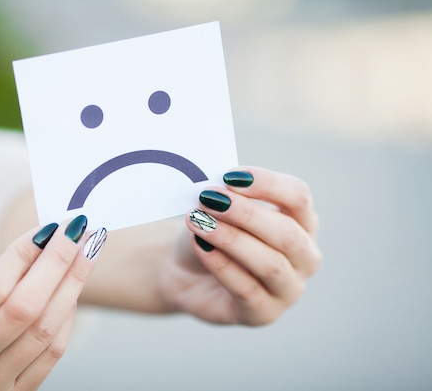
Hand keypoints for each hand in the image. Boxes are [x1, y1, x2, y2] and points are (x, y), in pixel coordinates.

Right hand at [0, 216, 106, 390]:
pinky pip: (53, 352)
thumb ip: (0, 274)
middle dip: (57, 264)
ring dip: (71, 286)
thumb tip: (51, 242)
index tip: (51, 228)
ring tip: (85, 254)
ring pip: (44, 331)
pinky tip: (72, 289)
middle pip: (24, 310)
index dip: (24, 254)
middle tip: (79, 232)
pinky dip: (67, 316)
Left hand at [160, 166, 321, 325]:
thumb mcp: (219, 208)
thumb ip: (226, 195)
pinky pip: (247, 289)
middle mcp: (305, 256)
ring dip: (232, 239)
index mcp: (303, 222)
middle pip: (286, 232)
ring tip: (199, 221)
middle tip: (209, 199)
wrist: (184, 270)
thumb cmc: (211, 232)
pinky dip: (221, 264)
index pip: (299, 196)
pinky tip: (201, 245)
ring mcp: (289, 289)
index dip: (266, 184)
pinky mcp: (265, 314)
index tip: (229, 176)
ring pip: (270, 264)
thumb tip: (220, 189)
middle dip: (246, 213)